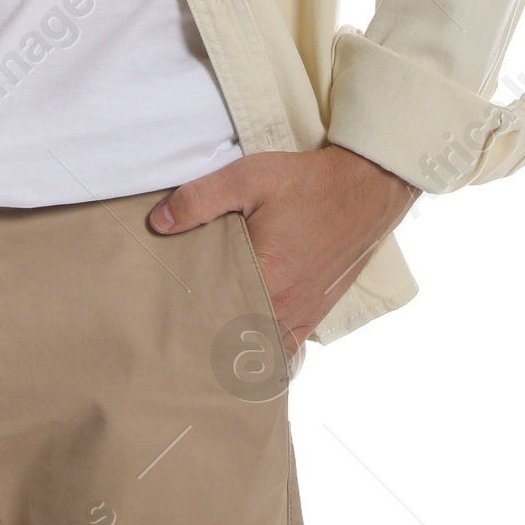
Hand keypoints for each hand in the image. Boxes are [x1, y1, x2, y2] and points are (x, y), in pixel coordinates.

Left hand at [149, 145, 418, 362]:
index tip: (165, 316)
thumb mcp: (247, 178)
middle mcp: (285, 306)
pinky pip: (285, 346)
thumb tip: (159, 223)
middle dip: (206, 335)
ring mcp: (304, 314)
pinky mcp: (317, 313)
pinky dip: (264, 347)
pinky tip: (245, 340)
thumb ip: (200, 200)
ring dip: (235, 343)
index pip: (212, 313)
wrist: (365, 188)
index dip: (186, 316)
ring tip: (205, 335)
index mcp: (264, 276)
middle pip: (234, 337)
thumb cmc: (307, 183)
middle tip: (177, 330)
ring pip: (260, 346)